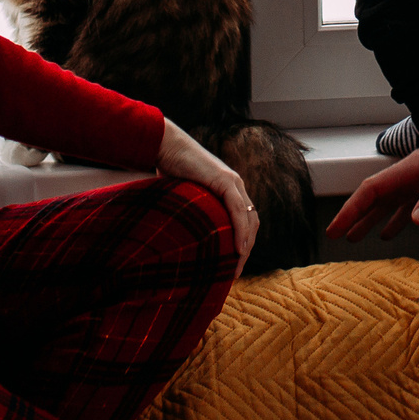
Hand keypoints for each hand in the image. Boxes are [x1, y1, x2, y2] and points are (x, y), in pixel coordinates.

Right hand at [158, 119, 258, 276]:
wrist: (167, 146)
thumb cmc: (170, 170)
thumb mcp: (185, 197)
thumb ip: (192, 212)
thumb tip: (183, 238)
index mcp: (228, 190)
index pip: (244, 220)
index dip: (242, 242)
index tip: (233, 265)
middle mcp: (235, 186)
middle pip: (251, 222)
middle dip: (246, 249)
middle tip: (235, 273)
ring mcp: (233, 182)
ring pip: (249, 218)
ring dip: (246, 244)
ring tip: (237, 266)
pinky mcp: (225, 181)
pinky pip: (238, 210)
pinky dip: (241, 230)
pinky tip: (239, 248)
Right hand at [327, 113, 418, 241]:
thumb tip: (416, 220)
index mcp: (410, 168)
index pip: (372, 190)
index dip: (351, 210)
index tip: (335, 228)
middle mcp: (411, 175)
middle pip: (374, 198)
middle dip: (354, 216)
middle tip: (335, 235)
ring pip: (388, 204)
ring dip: (370, 220)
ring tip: (355, 237)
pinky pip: (407, 207)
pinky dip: (395, 220)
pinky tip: (389, 233)